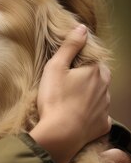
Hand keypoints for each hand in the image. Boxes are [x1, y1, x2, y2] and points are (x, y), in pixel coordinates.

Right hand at [30, 24, 110, 162]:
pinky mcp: (102, 124)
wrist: (61, 134)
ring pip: (101, 94)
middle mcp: (105, 87)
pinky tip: (78, 115)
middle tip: (68, 81)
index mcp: (95, 71)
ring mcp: (105, 107)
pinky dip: (91, 113)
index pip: (93, 58)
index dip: (80, 60)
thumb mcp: (56, 67)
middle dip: (87, 76)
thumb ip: (70, 46)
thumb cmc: (55, 99)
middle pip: (99, 75)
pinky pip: (99, 115)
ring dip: (90, 94)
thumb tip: (82, 28)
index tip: (67, 67)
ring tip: (70, 99)